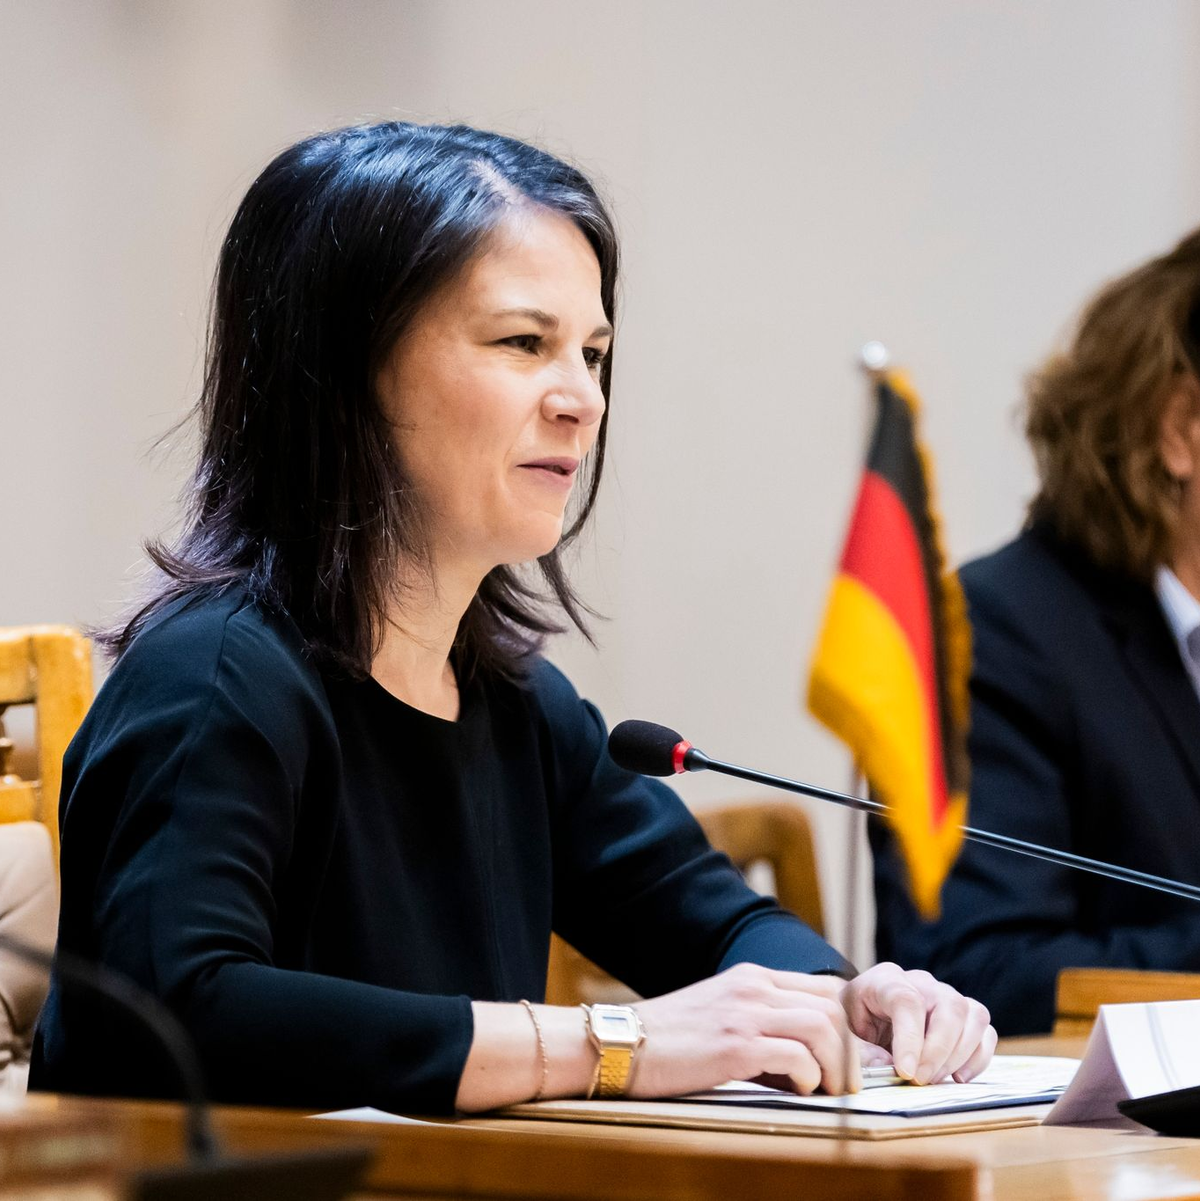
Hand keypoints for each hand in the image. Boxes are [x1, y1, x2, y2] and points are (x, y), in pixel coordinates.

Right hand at [627, 963, 862, 1098]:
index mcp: (751, 977)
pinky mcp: (735, 1045)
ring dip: (836, 1064)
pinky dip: (809, 1078)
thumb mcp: (719, 1012)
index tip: (846, 1056)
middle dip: (850, 1049)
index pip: (822, 988)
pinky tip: (799, 1091)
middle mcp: (753, 987)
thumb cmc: (668, 1039)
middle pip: (830, 1006)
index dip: (845, 1024)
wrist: (620, 1042)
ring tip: (829, 1090)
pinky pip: (796, 1057)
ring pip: (822, 1027)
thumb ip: (758, 1021)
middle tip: (847, 1082)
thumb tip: (802, 1059)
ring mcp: (744, 1013)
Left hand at [840, 962, 996, 1084]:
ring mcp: (946, 997)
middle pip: (949, 1006)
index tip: (906, 1072)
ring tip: (934, 1079)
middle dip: (939, 1050)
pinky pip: (986, 1031)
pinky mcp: (964, 1016)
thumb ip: (859, 1048)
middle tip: (922, 1080)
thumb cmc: (852, 1021)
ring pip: (973, 1016)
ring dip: (959, 1055)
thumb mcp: (842, 1030)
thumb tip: (887, 1065)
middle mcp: (922, 983)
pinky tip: (957, 1077)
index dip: (910, 1039)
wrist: (862, 1014)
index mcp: (886, 979)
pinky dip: (978, 1057)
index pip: (908, 1001)